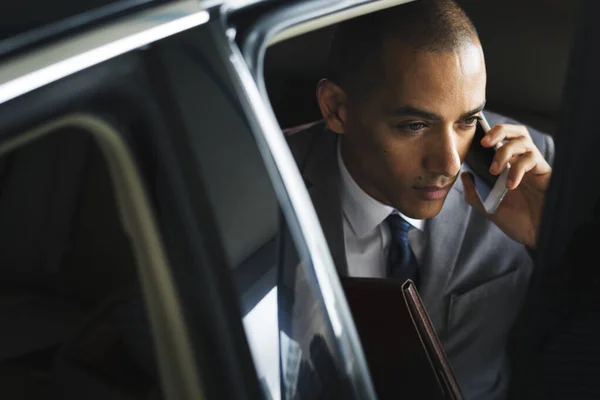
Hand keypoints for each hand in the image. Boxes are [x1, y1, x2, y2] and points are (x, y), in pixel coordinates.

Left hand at [461, 124, 551, 247]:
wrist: (537, 236)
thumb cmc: (517, 221)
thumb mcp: (488, 207)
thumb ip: (474, 193)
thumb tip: (464, 174)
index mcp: (508, 166)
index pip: (500, 140)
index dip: (488, 134)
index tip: (473, 139)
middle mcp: (522, 162)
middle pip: (515, 131)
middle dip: (498, 131)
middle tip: (484, 143)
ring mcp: (534, 166)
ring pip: (522, 141)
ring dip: (504, 152)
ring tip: (494, 170)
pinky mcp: (545, 172)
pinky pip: (532, 159)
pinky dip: (517, 169)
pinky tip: (511, 185)